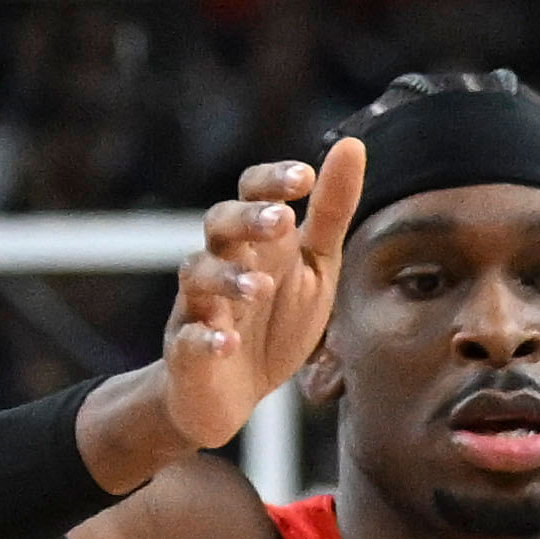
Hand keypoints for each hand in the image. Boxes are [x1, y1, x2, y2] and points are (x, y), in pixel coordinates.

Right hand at [165, 141, 367, 450]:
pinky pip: (189, 341)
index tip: (305, 177)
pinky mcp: (187, 352)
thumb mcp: (313, 266)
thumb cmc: (275, 320)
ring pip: (198, 275)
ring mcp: (198, 306)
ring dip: (228, 278)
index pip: (252, 192)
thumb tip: (352, 144)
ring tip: (260, 287)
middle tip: (281, 220)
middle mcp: (219, 263)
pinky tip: (228, 343)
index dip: (272, 181)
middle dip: (247, 219)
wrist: (232, 394)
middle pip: (219, 224)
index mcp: (253, 240)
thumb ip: (329, 212)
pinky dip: (207, 340)